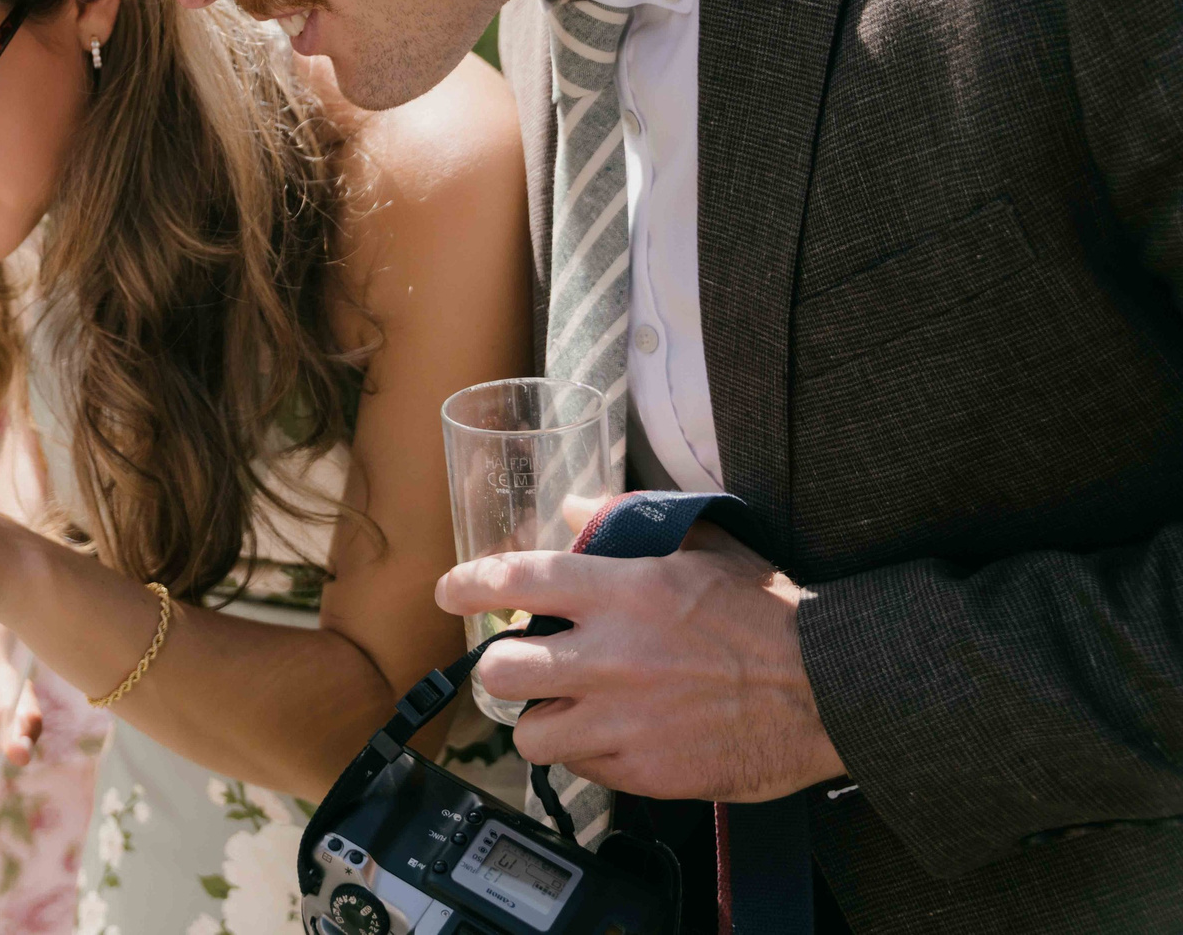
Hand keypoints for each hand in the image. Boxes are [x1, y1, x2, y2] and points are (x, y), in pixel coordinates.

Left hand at [435, 526, 845, 802]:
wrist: (834, 689)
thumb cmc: (769, 613)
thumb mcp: (701, 546)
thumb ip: (627, 525)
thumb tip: (574, 509)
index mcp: (621, 593)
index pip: (514, 580)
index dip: (467, 586)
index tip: (449, 593)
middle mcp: (610, 658)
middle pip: (499, 672)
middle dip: (499, 667)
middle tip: (519, 665)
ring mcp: (625, 722)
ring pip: (530, 735)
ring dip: (541, 721)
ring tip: (565, 710)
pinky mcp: (647, 773)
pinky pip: (584, 772)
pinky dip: (590, 756)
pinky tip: (616, 738)